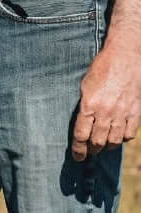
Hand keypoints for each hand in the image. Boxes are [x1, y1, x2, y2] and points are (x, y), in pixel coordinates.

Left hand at [71, 0, 140, 161]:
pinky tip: (118, 135)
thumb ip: (84, 108)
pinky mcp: (136, 110)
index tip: (77, 157)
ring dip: (106, 146)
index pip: (81, 135)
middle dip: (91, 150)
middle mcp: (106, 111)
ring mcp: (123, 111)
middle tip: (89, 152)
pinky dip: (123, 138)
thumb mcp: (85, 87)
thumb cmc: (102, 68)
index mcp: (89, 105)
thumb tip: (82, 127)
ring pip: (113, 140)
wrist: (126, 55)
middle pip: (97, 141)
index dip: (78, 150)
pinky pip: (130, 133)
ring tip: (102, 145)